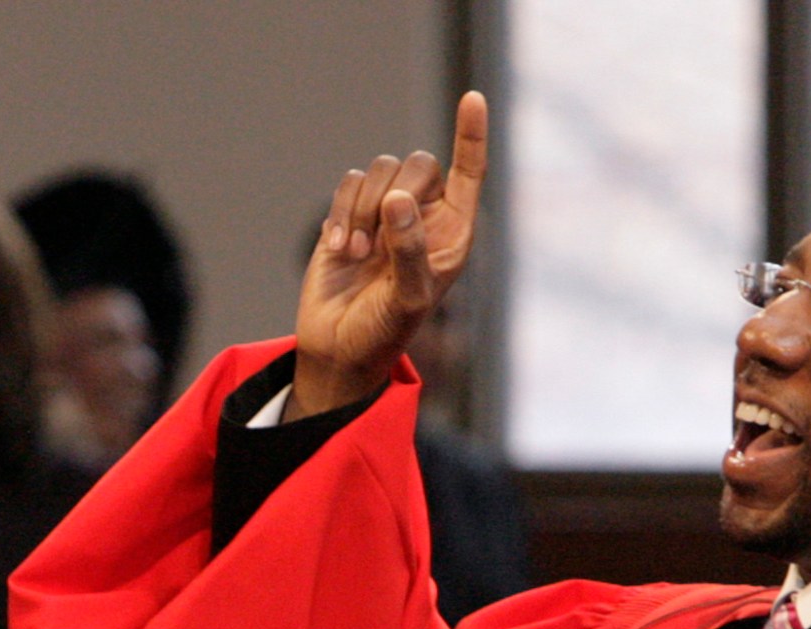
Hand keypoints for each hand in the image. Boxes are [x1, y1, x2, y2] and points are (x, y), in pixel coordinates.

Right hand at [290, 91, 488, 420]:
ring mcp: (385, 215)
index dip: (471, 135)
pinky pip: (347, 185)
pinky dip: (340, 214)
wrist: (338, 349)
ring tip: (355, 255)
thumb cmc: (384, 332)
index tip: (472, 97)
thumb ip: (408, 249)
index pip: (470, 172)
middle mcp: (423, 216)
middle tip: (375, 243)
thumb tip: (397, 199)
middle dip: (393, 194)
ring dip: (362, 209)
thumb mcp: (407, 299)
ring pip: (378, 170)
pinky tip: (338, 251)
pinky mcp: (349, 216)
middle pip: (418, 164)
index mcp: (453, 234)